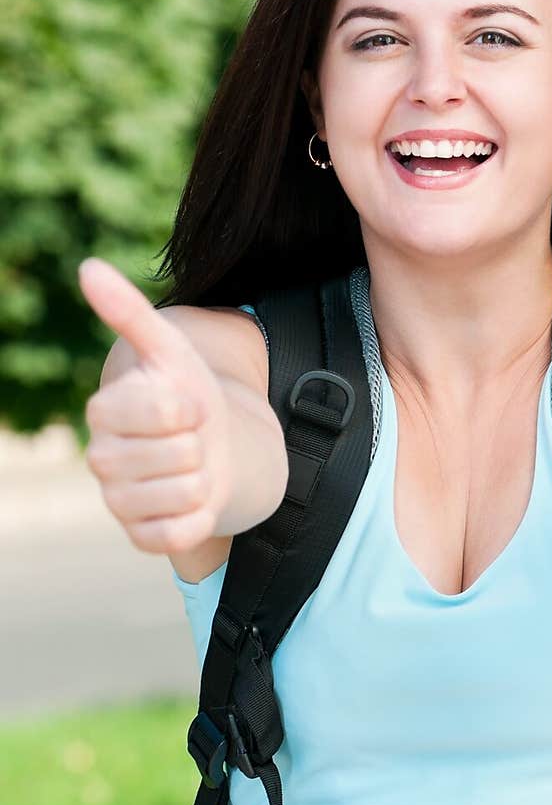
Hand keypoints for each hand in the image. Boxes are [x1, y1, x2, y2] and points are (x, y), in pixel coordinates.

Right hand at [79, 257, 233, 553]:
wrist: (212, 450)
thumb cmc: (188, 397)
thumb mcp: (171, 352)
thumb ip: (130, 313)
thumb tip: (88, 267)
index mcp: (103, 412)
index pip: (160, 410)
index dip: (189, 406)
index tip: (188, 404)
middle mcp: (101, 460)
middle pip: (179, 453)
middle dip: (202, 443)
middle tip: (193, 439)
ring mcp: (118, 502)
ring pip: (185, 493)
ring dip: (205, 479)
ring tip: (194, 467)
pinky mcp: (142, 536)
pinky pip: (180, 534)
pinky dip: (200, 517)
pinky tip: (193, 502)